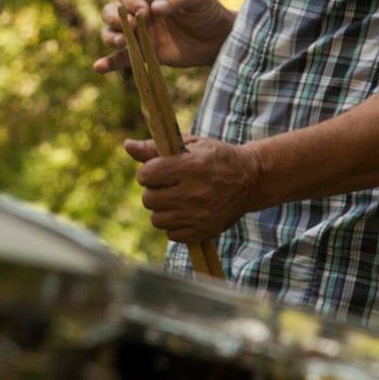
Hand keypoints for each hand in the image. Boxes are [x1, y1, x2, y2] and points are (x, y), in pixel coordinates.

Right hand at [96, 0, 232, 74]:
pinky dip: (109, 63)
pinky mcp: (144, 54)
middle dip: (115, 19)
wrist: (219, 40)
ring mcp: (140, 34)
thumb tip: (155, 8)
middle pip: (111, 12)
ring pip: (112, 34)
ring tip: (123, 43)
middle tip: (131, 27)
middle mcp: (139, 12)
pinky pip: (121, 59)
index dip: (130, 2)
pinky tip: (99, 67)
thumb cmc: (209, 12)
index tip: (144, 12)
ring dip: (112, 38)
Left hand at [125, 135, 263, 244]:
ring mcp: (199, 215)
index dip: (148, 172)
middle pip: (148, 199)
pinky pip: (171, 234)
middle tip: (167, 185)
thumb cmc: (216, 158)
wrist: (250, 180)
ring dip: (162, 209)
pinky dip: (174, 224)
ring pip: (157, 219)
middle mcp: (195, 192)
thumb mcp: (191, 145)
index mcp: (191, 166)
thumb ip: (156, 148)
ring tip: (176, 198)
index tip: (157, 170)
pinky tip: (186, 212)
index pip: (147, 175)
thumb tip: (127, 146)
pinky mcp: (203, 232)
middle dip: (153, 191)